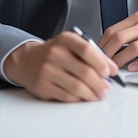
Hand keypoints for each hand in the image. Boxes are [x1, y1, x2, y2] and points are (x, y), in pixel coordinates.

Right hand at [3, 31, 119, 101]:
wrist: (27, 60)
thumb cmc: (54, 52)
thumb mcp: (70, 44)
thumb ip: (91, 52)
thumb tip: (111, 67)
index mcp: (65, 39)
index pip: (87, 49)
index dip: (101, 62)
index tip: (110, 71)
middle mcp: (55, 53)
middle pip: (84, 72)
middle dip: (100, 83)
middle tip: (106, 89)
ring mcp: (47, 71)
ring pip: (77, 87)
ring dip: (91, 94)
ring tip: (98, 95)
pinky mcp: (43, 87)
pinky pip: (67, 96)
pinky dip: (79, 98)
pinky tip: (83, 97)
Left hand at [98, 11, 137, 71]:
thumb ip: (130, 30)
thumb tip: (109, 45)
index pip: (113, 30)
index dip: (101, 44)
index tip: (94, 55)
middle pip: (120, 38)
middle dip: (107, 54)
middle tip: (100, 66)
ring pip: (133, 48)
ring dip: (120, 61)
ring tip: (113, 70)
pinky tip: (133, 69)